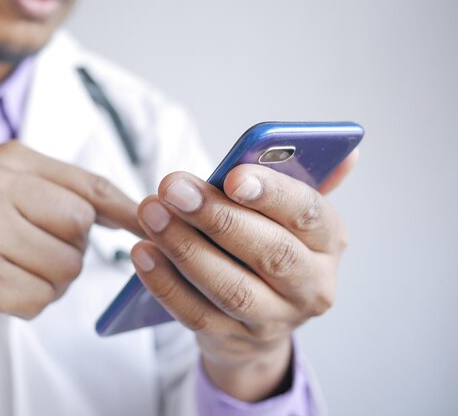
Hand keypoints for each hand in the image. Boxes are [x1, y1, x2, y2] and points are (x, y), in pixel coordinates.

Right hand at [0, 141, 143, 413]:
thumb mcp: (30, 203)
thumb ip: (81, 200)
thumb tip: (145, 212)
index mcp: (9, 159)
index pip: (88, 185)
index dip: (122, 209)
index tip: (147, 224)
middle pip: (81, 225)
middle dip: (71, 250)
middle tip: (33, 253)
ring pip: (67, 266)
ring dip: (52, 281)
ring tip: (15, 272)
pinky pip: (41, 297)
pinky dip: (30, 303)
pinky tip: (1, 292)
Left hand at [131, 151, 357, 400]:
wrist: (262, 319)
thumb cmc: (271, 245)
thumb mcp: (291, 215)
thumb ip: (303, 179)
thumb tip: (347, 150)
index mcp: (330, 242)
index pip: (308, 213)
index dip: (271, 193)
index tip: (232, 174)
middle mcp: (312, 285)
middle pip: (269, 253)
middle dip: (217, 217)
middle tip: (172, 187)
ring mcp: (274, 319)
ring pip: (230, 287)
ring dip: (185, 248)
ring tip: (150, 213)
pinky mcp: (235, 340)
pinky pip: (197, 315)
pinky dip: (166, 284)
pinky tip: (143, 254)